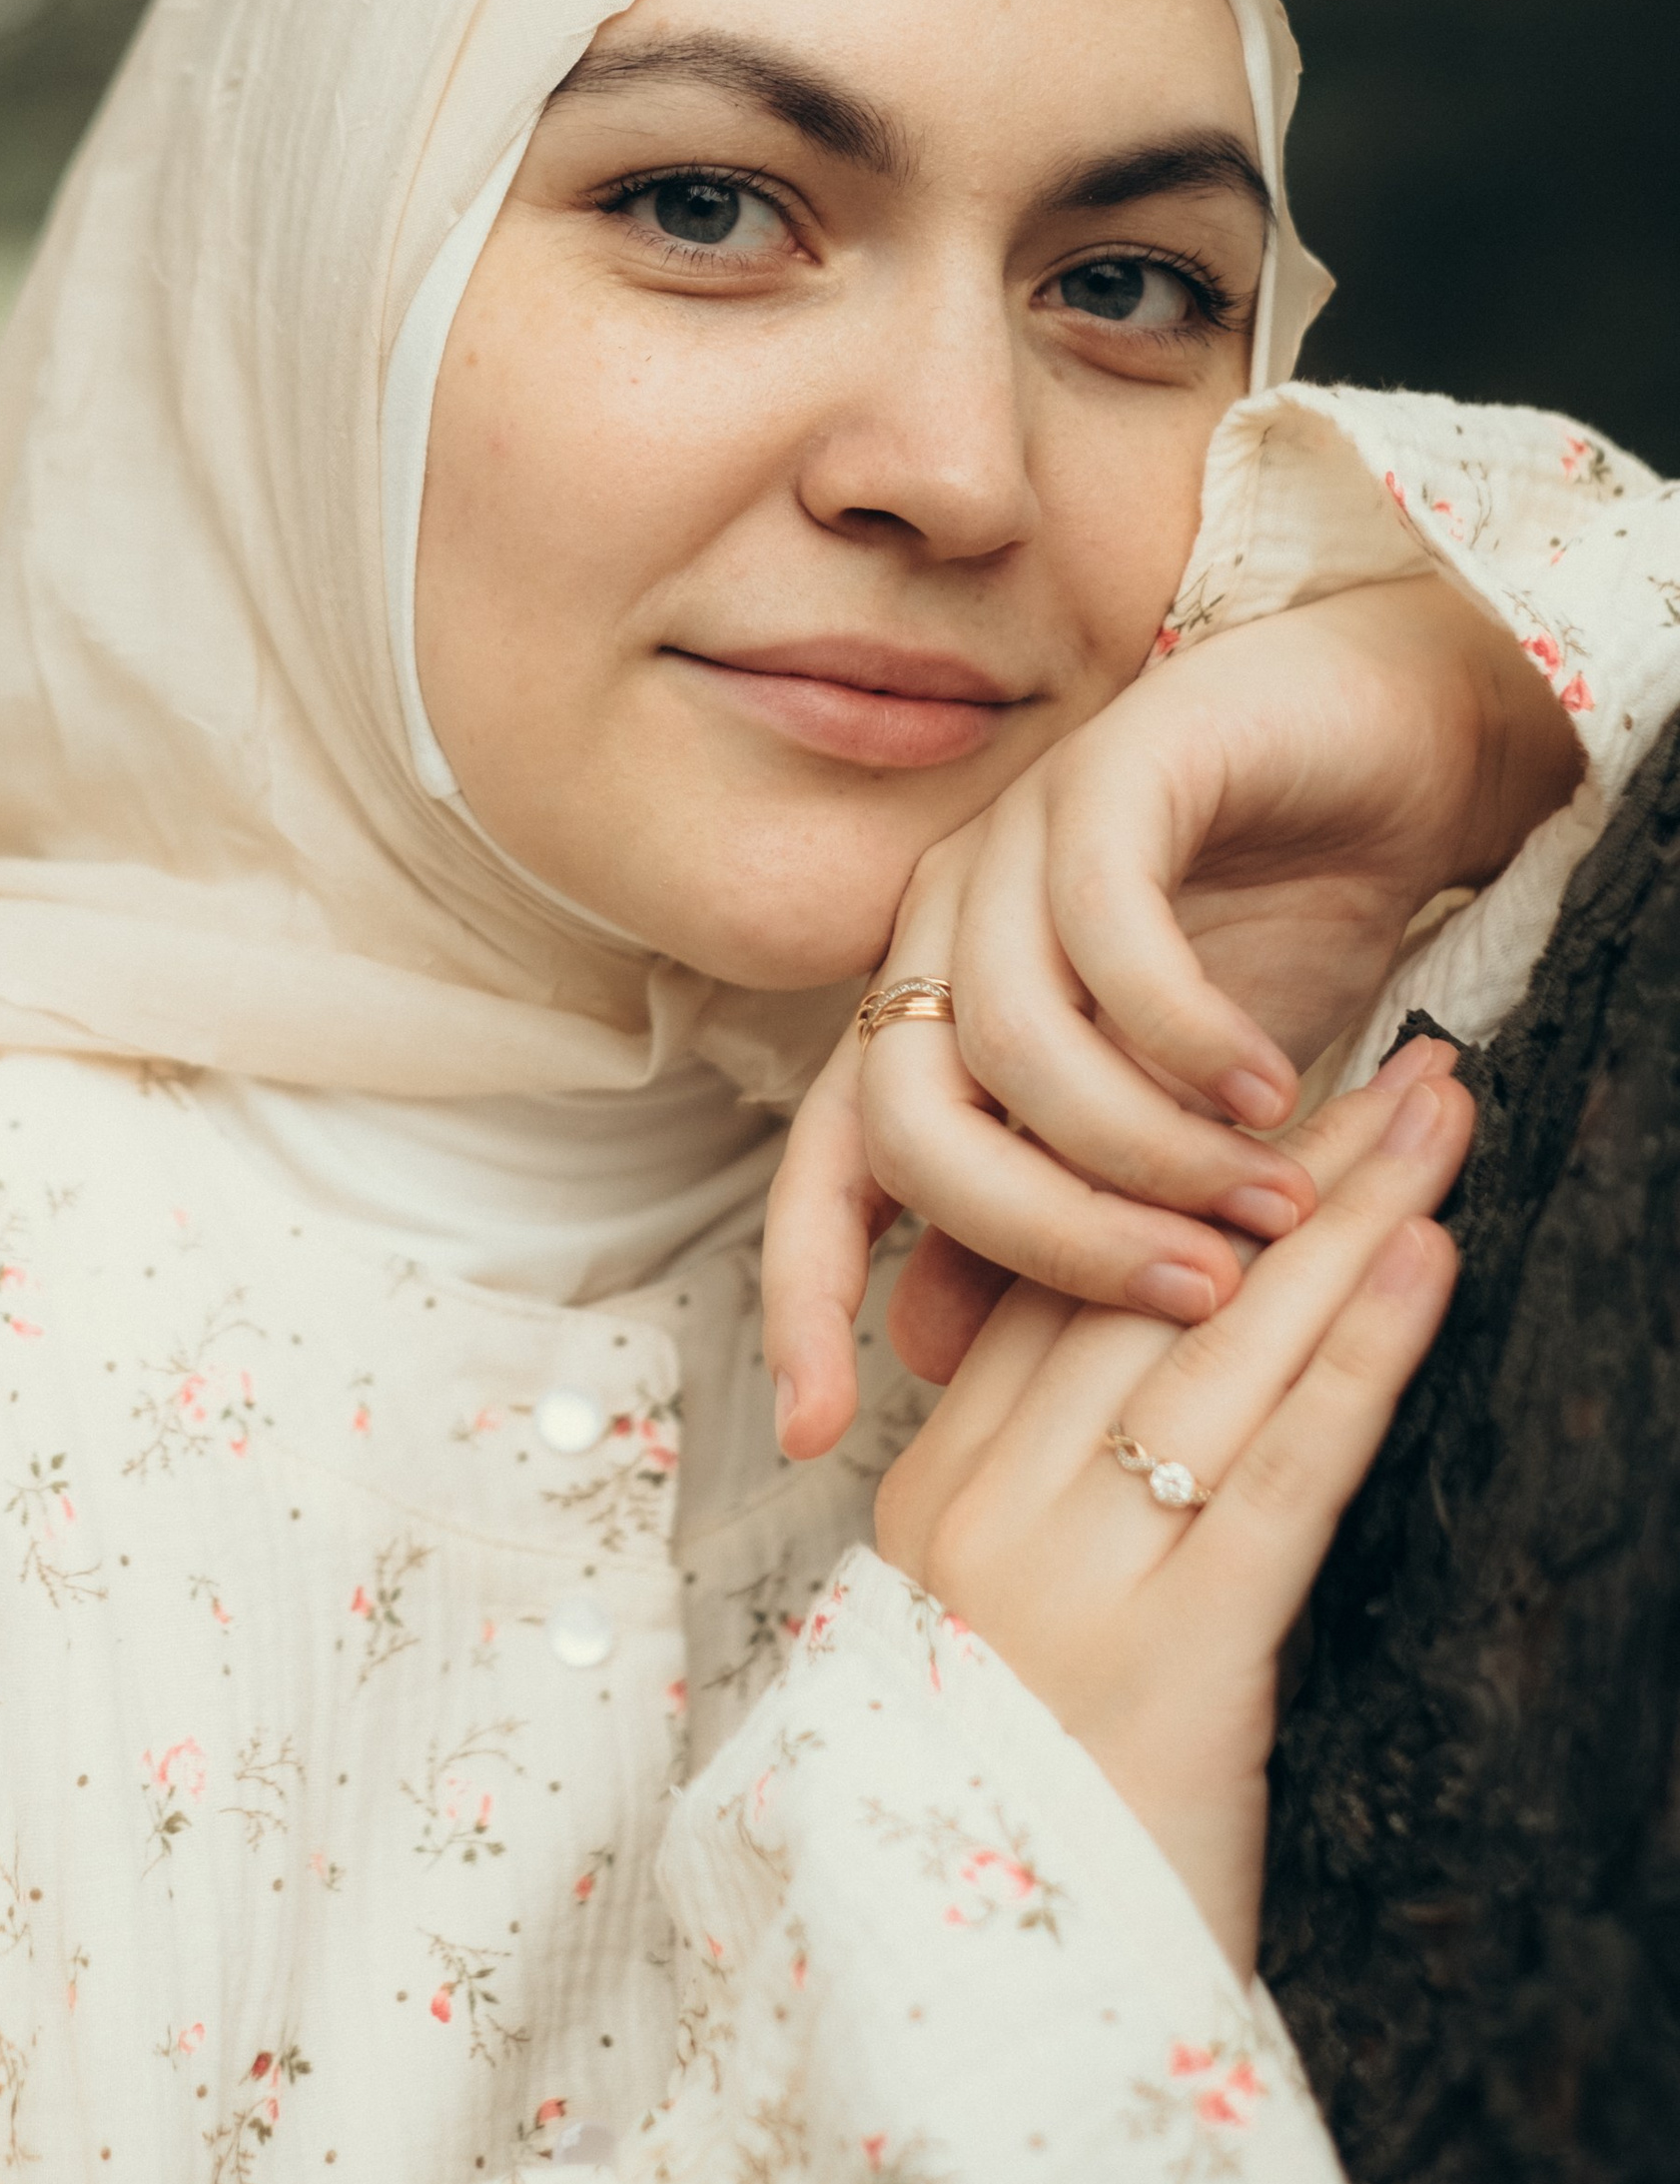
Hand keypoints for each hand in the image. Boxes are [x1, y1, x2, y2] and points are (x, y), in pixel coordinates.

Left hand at [763, 576, 1572, 1450]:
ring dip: (1141, 1148)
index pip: (829, 1164)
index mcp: (933, 1007)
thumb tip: (927, 1344)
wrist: (1382, 747)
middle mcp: (943, 922)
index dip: (801, 1295)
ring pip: (1007, 1039)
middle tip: (1191, 1296)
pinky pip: (1108, 931)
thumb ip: (1055, 1214)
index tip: (819, 1435)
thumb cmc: (1269, 930)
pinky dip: (1187, 1036)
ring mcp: (1016, 837)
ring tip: (1266, 1200)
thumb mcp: (1163, 1115)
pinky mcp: (1111, 768)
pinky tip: (1271, 1088)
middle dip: (1041, 1239)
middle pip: (907, 1118)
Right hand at [872, 1037, 1471, 1972]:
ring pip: (1221, 1349)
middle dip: (1279, 1160)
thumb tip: (1130, 1380)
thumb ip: (1034, 1501)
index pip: (1057, 1280)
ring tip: (1436, 1114)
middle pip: (1142, 1285)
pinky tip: (1428, 1261)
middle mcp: (981, 1516)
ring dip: (1345, 1218)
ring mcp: (1065, 1584)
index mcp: (930, 1498)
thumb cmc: (1011, 1831)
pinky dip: (1364, 1353)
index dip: (1172, 1170)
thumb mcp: (985, 1641)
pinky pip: (1284, 1470)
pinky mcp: (1172, 1663)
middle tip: (1392, 1052)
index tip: (1276, 1082)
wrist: (978, 2035)